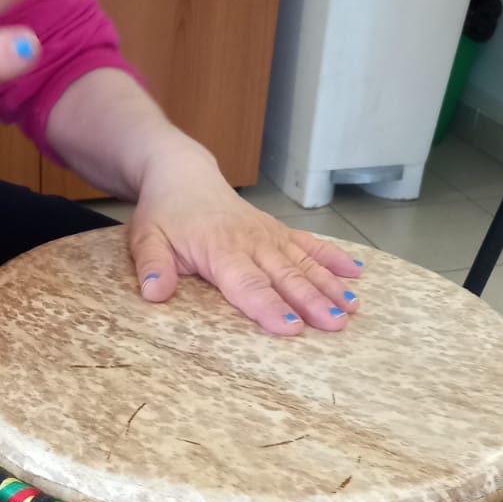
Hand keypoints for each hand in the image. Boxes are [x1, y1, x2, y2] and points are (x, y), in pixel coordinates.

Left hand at [130, 145, 362, 333]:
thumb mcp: (146, 239)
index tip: (291, 327)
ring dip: (330, 286)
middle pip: (286, 277)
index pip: (247, 284)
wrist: (181, 174)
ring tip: (353, 308)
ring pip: (304, 263)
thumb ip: (152, 266)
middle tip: (336, 324)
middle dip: (313, 301)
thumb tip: (154, 293)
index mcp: (220, 249)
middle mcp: (251, 242)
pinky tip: (357, 273)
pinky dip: (334, 257)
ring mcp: (269, 235)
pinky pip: (310, 244)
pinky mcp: (278, 230)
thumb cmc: (164, 212)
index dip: (269, 307)